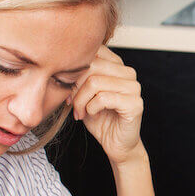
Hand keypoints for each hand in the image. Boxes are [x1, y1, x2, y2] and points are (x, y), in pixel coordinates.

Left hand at [72, 46, 143, 164]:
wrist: (116, 144)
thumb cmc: (99, 118)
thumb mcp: (83, 93)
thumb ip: (77, 77)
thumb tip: (59, 68)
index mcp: (117, 65)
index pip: (92, 51)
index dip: (73, 68)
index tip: (65, 86)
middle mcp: (128, 72)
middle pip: (92, 66)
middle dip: (75, 86)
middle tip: (71, 102)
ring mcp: (134, 87)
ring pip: (95, 82)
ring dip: (80, 100)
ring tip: (79, 111)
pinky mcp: (135, 103)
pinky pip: (103, 98)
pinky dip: (91, 108)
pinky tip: (90, 115)